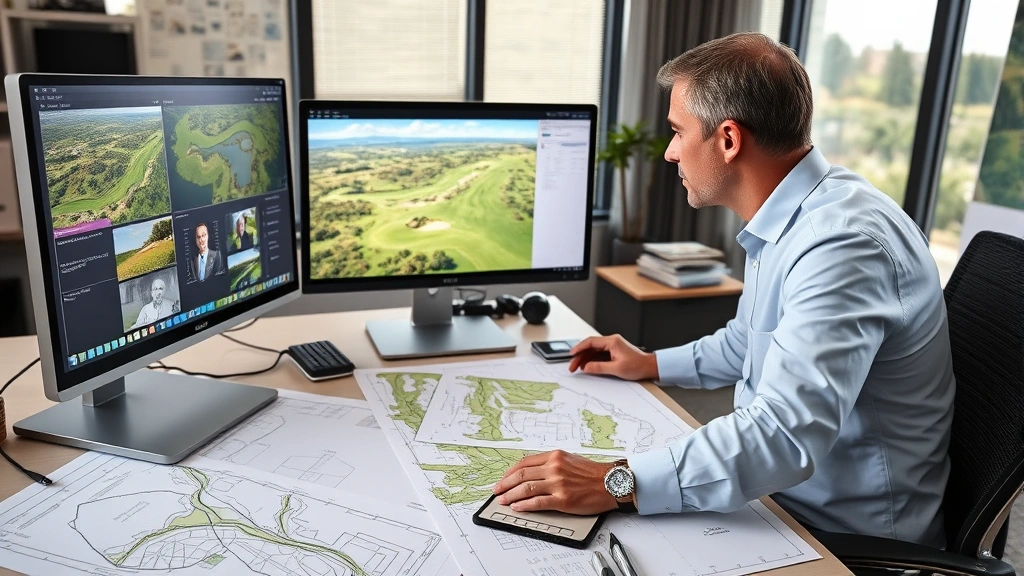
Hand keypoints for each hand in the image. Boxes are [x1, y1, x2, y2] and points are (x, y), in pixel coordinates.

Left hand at [492, 450, 617, 514]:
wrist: (611, 483)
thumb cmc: (593, 473)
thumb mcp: (569, 460)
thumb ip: (551, 463)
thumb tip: (531, 472)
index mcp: (554, 456)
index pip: (524, 463)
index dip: (510, 472)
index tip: (503, 479)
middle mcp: (554, 468)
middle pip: (521, 475)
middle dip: (505, 484)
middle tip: (496, 490)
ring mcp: (558, 484)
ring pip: (526, 489)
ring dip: (510, 495)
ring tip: (503, 500)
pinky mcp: (563, 500)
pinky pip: (537, 502)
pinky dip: (524, 505)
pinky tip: (517, 507)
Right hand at [569, 335, 658, 380]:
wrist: (650, 367)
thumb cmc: (638, 366)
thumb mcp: (617, 368)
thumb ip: (599, 367)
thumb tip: (586, 367)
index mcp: (612, 341)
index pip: (591, 342)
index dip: (579, 348)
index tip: (571, 354)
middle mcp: (612, 341)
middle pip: (591, 347)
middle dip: (580, 356)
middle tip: (572, 366)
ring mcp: (613, 346)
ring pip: (594, 351)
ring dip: (585, 359)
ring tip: (578, 368)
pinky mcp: (614, 352)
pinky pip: (599, 354)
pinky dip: (592, 360)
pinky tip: (588, 366)